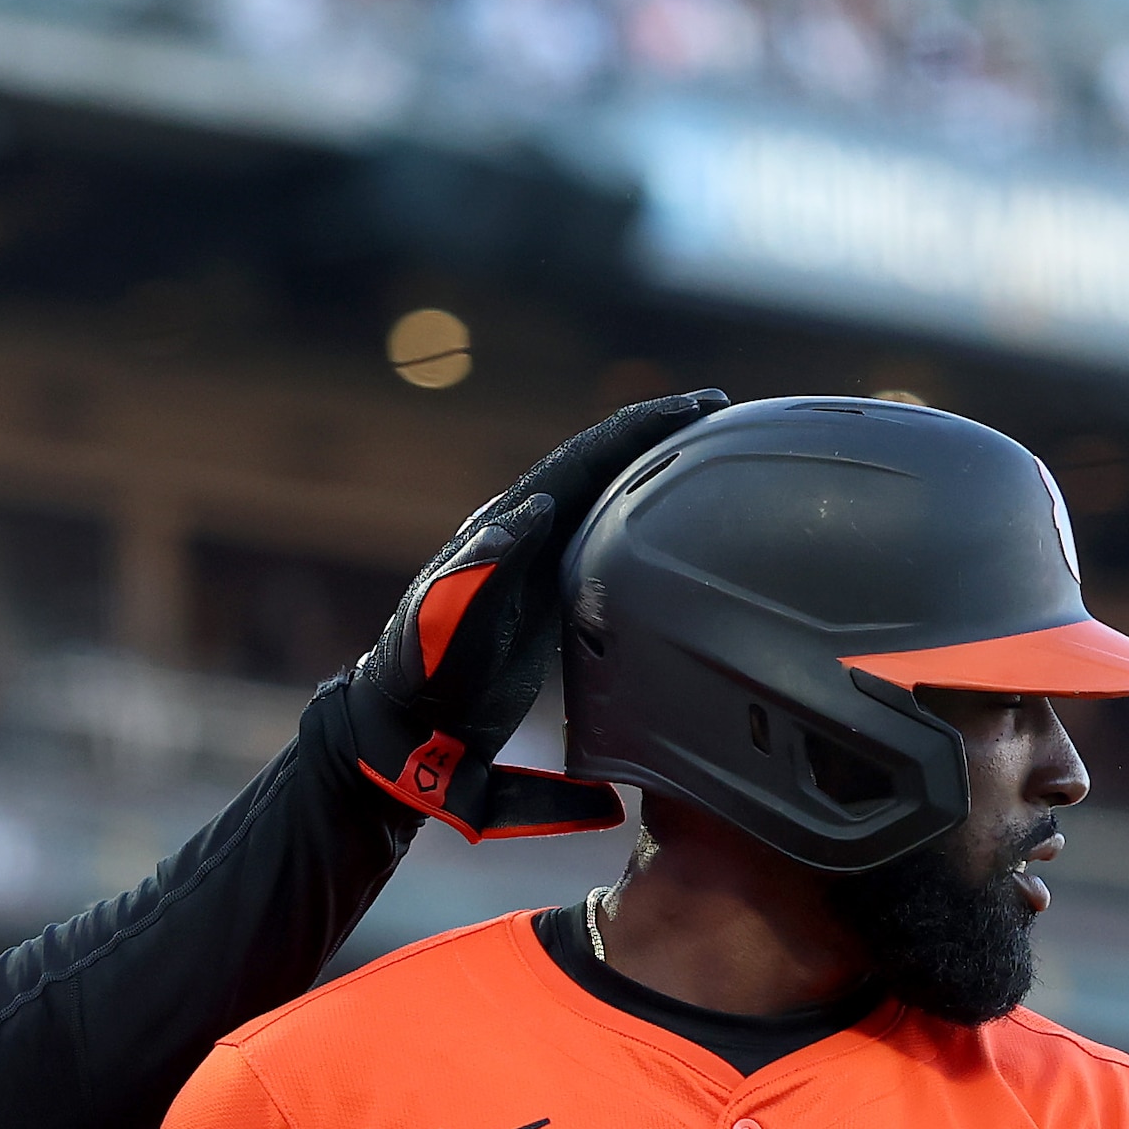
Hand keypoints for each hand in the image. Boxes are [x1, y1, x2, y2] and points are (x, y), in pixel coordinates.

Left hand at [319, 387, 725, 839]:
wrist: (412, 721)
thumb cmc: (426, 672)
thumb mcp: (445, 619)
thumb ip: (482, 564)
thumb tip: (534, 507)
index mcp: (504, 526)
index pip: (580, 460)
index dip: (635, 429)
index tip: (691, 407)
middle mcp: (524, 532)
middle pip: (598, 466)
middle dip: (655, 433)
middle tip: (717, 410)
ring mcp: (539, 563)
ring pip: (603, 498)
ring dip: (652, 469)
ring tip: (708, 448)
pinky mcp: (550, 597)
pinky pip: (603, 540)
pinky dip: (640, 518)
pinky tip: (670, 520)